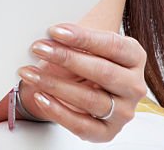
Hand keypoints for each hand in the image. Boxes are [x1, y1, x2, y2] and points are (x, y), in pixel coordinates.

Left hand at [16, 23, 147, 141]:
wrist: (78, 90)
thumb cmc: (82, 62)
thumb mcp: (82, 45)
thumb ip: (75, 38)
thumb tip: (52, 33)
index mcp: (133, 57)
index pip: (113, 45)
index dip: (83, 37)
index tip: (55, 31)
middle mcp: (133, 86)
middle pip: (103, 72)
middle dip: (67, 59)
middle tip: (39, 48)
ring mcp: (123, 111)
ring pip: (91, 99)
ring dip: (56, 85)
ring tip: (30, 73)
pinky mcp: (107, 132)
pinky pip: (82, 125)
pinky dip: (58, 111)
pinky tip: (40, 97)